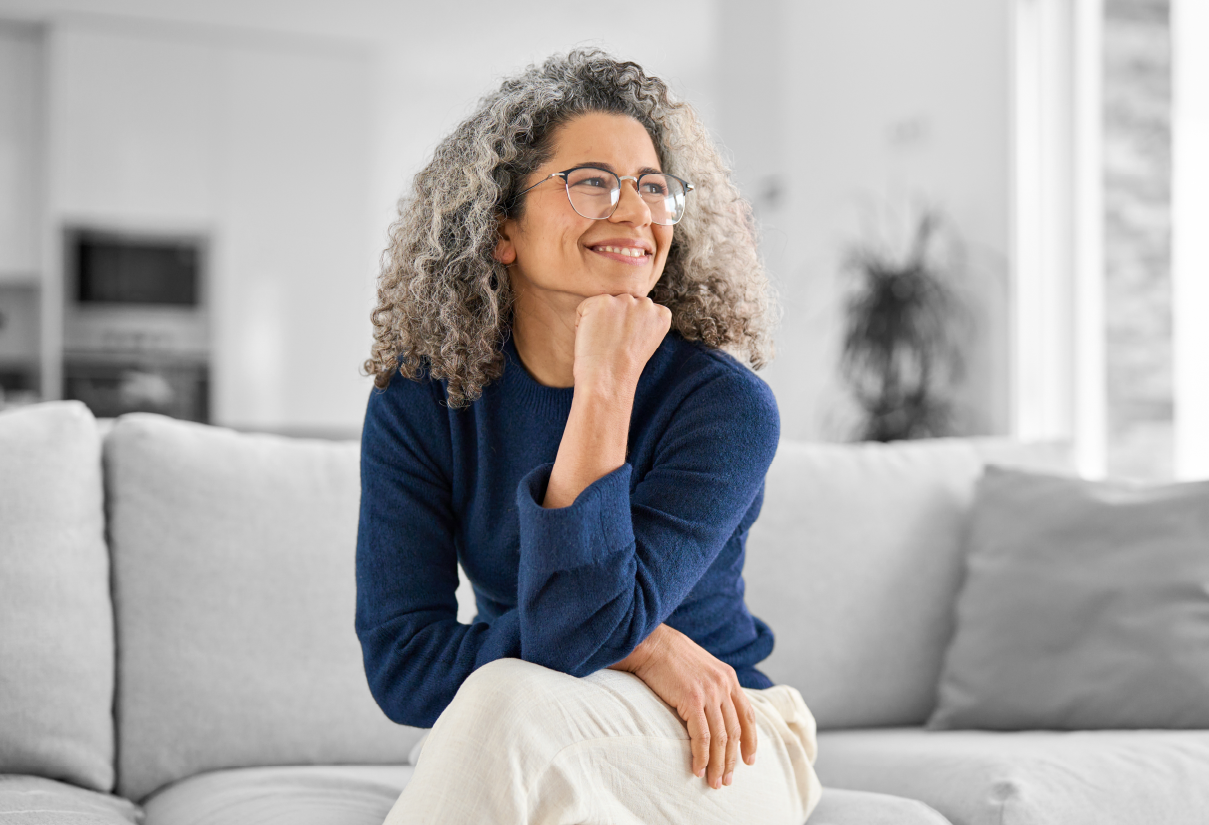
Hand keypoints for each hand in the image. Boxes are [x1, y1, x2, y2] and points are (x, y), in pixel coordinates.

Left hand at [572, 294, 670, 389]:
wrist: (609, 379)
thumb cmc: (622, 368)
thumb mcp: (644, 342)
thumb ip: (641, 321)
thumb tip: (626, 310)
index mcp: (662, 314)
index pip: (639, 311)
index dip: (628, 330)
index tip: (627, 346)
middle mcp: (646, 303)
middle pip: (622, 304)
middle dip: (614, 322)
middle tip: (613, 346)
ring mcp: (625, 300)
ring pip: (604, 305)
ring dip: (599, 321)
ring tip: (603, 343)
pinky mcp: (603, 301)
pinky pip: (584, 308)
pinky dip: (581, 324)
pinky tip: (592, 339)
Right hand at [609, 624, 757, 788]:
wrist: (650, 642)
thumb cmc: (669, 656)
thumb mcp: (701, 667)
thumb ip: (712, 686)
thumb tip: (714, 711)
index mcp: (728, 678)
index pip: (748, 715)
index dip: (750, 741)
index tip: (749, 761)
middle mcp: (724, 685)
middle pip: (735, 732)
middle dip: (732, 760)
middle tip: (727, 781)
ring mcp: (709, 692)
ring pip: (720, 738)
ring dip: (718, 765)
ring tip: (714, 782)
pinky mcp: (692, 699)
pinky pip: (702, 737)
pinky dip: (702, 757)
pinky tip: (698, 769)